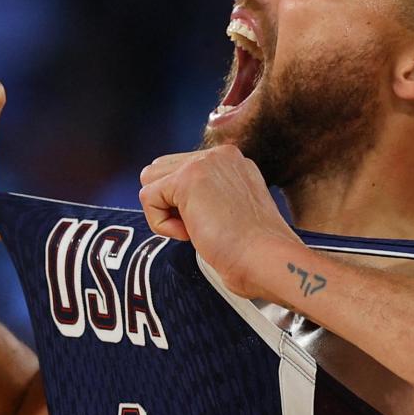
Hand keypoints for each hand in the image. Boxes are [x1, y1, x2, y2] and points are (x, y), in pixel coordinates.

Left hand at [137, 145, 306, 302]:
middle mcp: (220, 154)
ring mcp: (205, 162)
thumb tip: (176, 203)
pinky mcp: (188, 178)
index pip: (180, 169)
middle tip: (202, 227)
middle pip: (160, 170)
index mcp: (232, 161)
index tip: (213, 224)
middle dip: (170, 204)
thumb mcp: (232, 211)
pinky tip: (192, 234)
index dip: (184, 204)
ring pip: (149, 180)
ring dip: (165, 212)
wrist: (265, 260)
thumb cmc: (253, 251)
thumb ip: (208, 196)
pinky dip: (162, 225)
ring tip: (196, 229)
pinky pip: (148, 198)